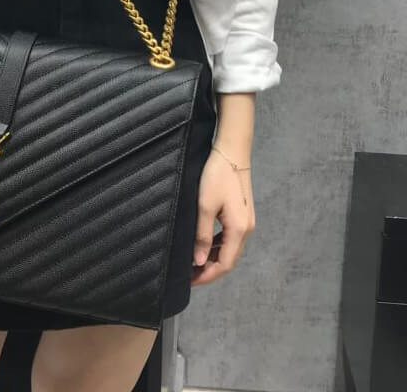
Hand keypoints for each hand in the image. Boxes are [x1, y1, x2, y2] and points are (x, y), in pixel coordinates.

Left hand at [190, 148, 255, 285]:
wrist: (232, 153)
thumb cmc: (217, 176)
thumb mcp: (205, 206)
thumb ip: (201, 235)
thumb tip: (198, 261)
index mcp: (239, 229)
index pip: (224, 264)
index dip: (207, 275)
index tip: (190, 281)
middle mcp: (246, 229)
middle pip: (228, 259)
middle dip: (209, 270)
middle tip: (188, 275)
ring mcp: (246, 222)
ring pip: (229, 249)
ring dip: (213, 259)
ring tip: (193, 263)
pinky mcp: (242, 214)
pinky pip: (230, 238)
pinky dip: (217, 246)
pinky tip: (203, 246)